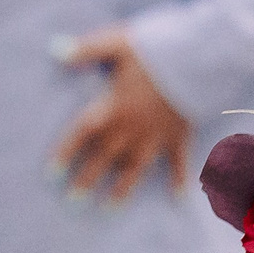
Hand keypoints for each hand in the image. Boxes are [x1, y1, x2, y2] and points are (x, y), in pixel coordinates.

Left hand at [52, 28, 190, 202]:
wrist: (201, 58)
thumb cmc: (156, 49)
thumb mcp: (117, 43)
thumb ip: (86, 49)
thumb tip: (55, 50)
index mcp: (114, 107)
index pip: (82, 134)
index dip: (66, 153)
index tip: (52, 174)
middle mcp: (132, 127)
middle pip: (104, 158)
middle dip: (87, 180)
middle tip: (73, 202)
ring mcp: (157, 135)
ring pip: (135, 168)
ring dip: (122, 189)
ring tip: (109, 209)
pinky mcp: (181, 135)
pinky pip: (179, 162)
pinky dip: (178, 179)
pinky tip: (178, 198)